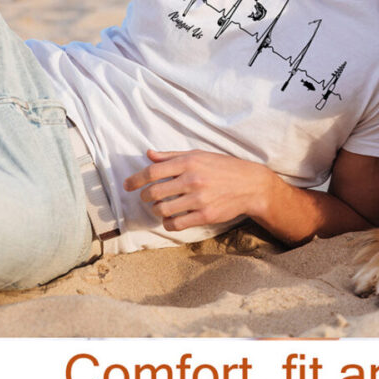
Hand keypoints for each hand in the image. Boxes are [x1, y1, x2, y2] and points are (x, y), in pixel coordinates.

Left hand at [123, 150, 279, 231]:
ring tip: (161, 208)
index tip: (127, 185)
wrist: (250, 185)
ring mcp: (199, 199)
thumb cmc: (223, 167)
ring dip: (157, 211)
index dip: (136, 179)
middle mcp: (193, 179)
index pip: (153, 171)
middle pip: (155, 192)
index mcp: (189, 162)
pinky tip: (170, 219)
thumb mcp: (199, 155)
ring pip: (163, 210)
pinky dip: (168, 223)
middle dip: (146, 197)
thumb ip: (172, 156)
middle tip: (148, 197)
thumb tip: (149, 154)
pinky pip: (177, 224)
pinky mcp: (206, 215)